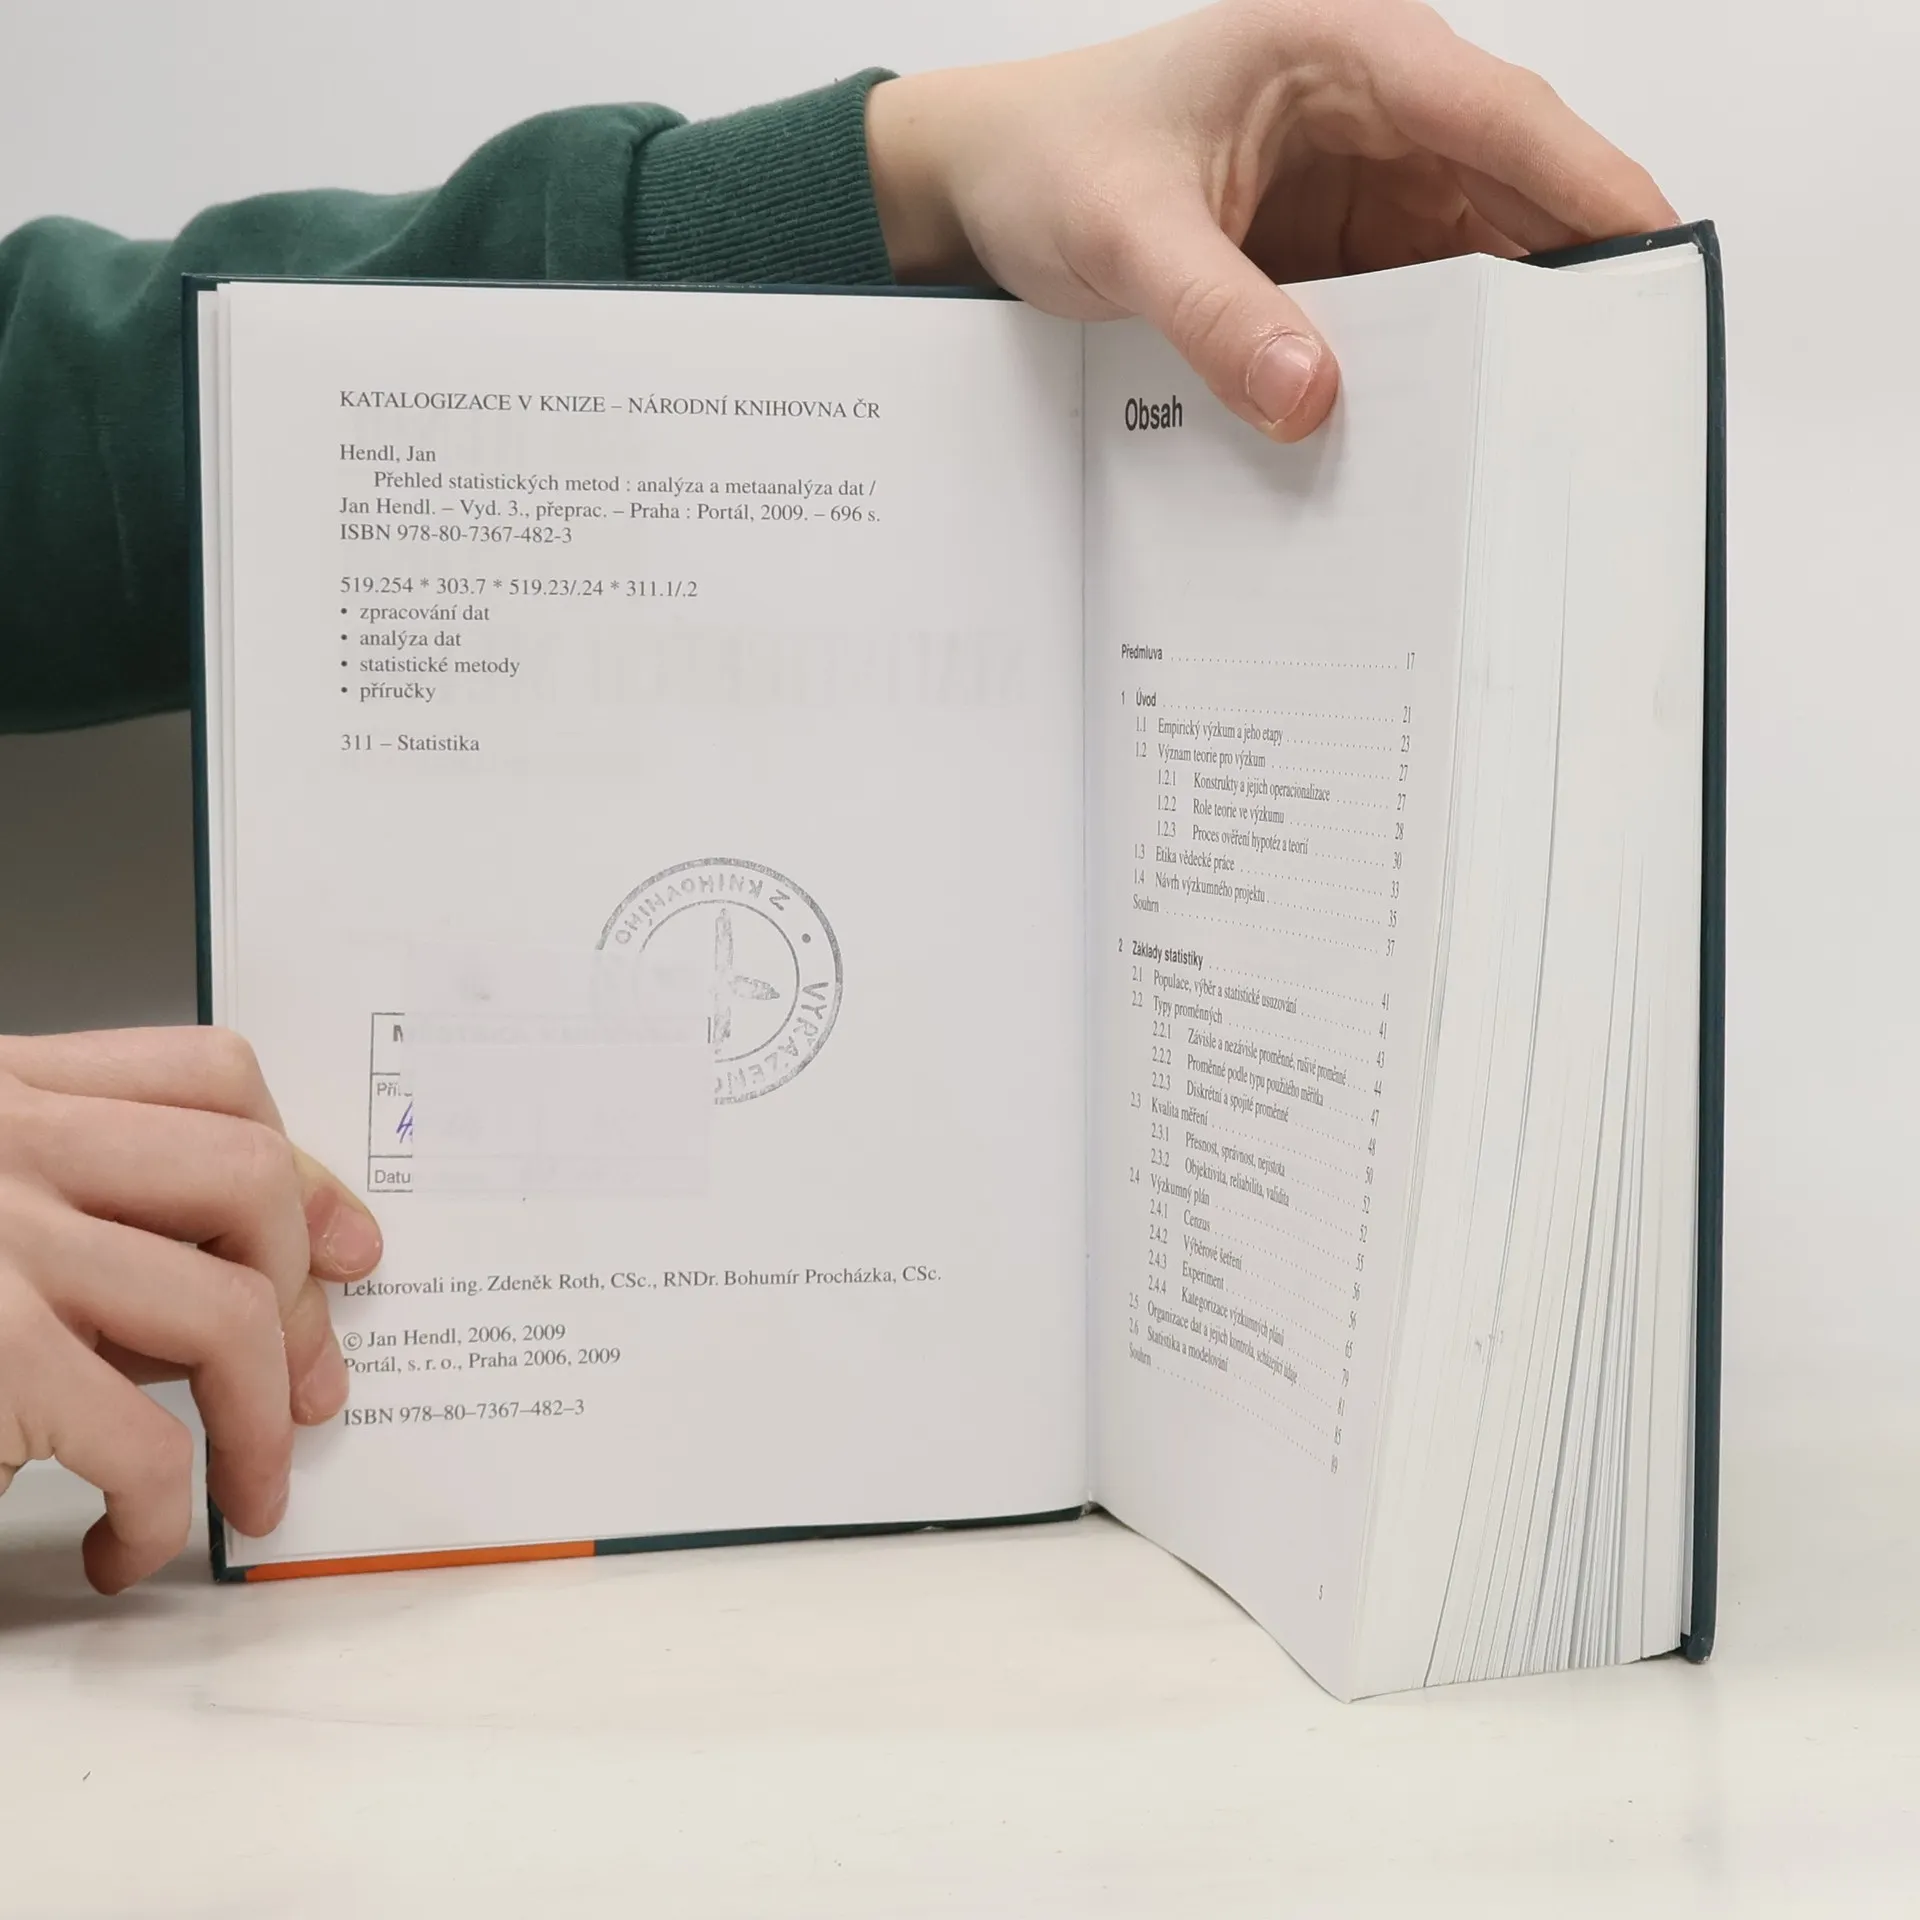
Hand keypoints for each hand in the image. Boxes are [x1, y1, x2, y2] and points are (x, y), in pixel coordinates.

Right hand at [0, 1029, 380, 1590]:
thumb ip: (79, 1212)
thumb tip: (262, 1293)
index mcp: (6, 1094)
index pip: (211, 1078)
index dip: (302, 1167)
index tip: (344, 1248)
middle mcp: (5, 1145)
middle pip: (247, 1179)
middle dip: (305, 1293)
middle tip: (308, 1387)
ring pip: (228, 1308)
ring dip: (260, 1422)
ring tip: (249, 1489)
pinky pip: (144, 1440)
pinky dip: (166, 1510)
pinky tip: (131, 1544)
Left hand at [866, 0, 1676, 439]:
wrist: (986, 182)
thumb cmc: (1051, 159)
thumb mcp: (1124, 231)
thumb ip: (1215, 313)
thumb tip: (1312, 399)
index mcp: (1343, 53)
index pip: (1500, 115)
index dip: (1591, 184)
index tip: (1657, 257)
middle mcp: (1375, 111)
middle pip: (1513, 190)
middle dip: (1569, 278)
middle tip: (1621, 381)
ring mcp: (1363, 186)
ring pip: (1476, 259)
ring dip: (1509, 335)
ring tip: (1555, 428)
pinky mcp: (1340, 252)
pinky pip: (1418, 308)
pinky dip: (1441, 363)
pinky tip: (1459, 428)